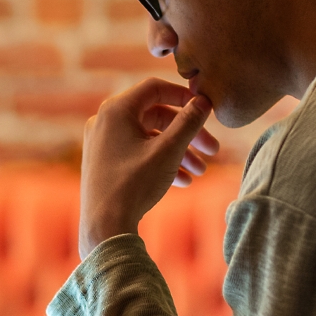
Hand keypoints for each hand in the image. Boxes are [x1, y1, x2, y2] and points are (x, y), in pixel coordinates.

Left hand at [79, 78, 219, 258]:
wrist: (104, 227)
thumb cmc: (134, 184)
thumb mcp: (169, 150)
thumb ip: (189, 122)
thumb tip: (203, 101)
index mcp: (115, 110)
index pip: (154, 88)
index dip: (183, 95)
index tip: (205, 108)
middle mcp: (104, 121)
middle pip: (155, 115)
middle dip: (187, 133)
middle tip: (213, 150)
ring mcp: (102, 143)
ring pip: (149, 137)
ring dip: (178, 151)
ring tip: (201, 172)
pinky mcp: (104, 163)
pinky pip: (137, 153)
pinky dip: (160, 161)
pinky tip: (183, 181)